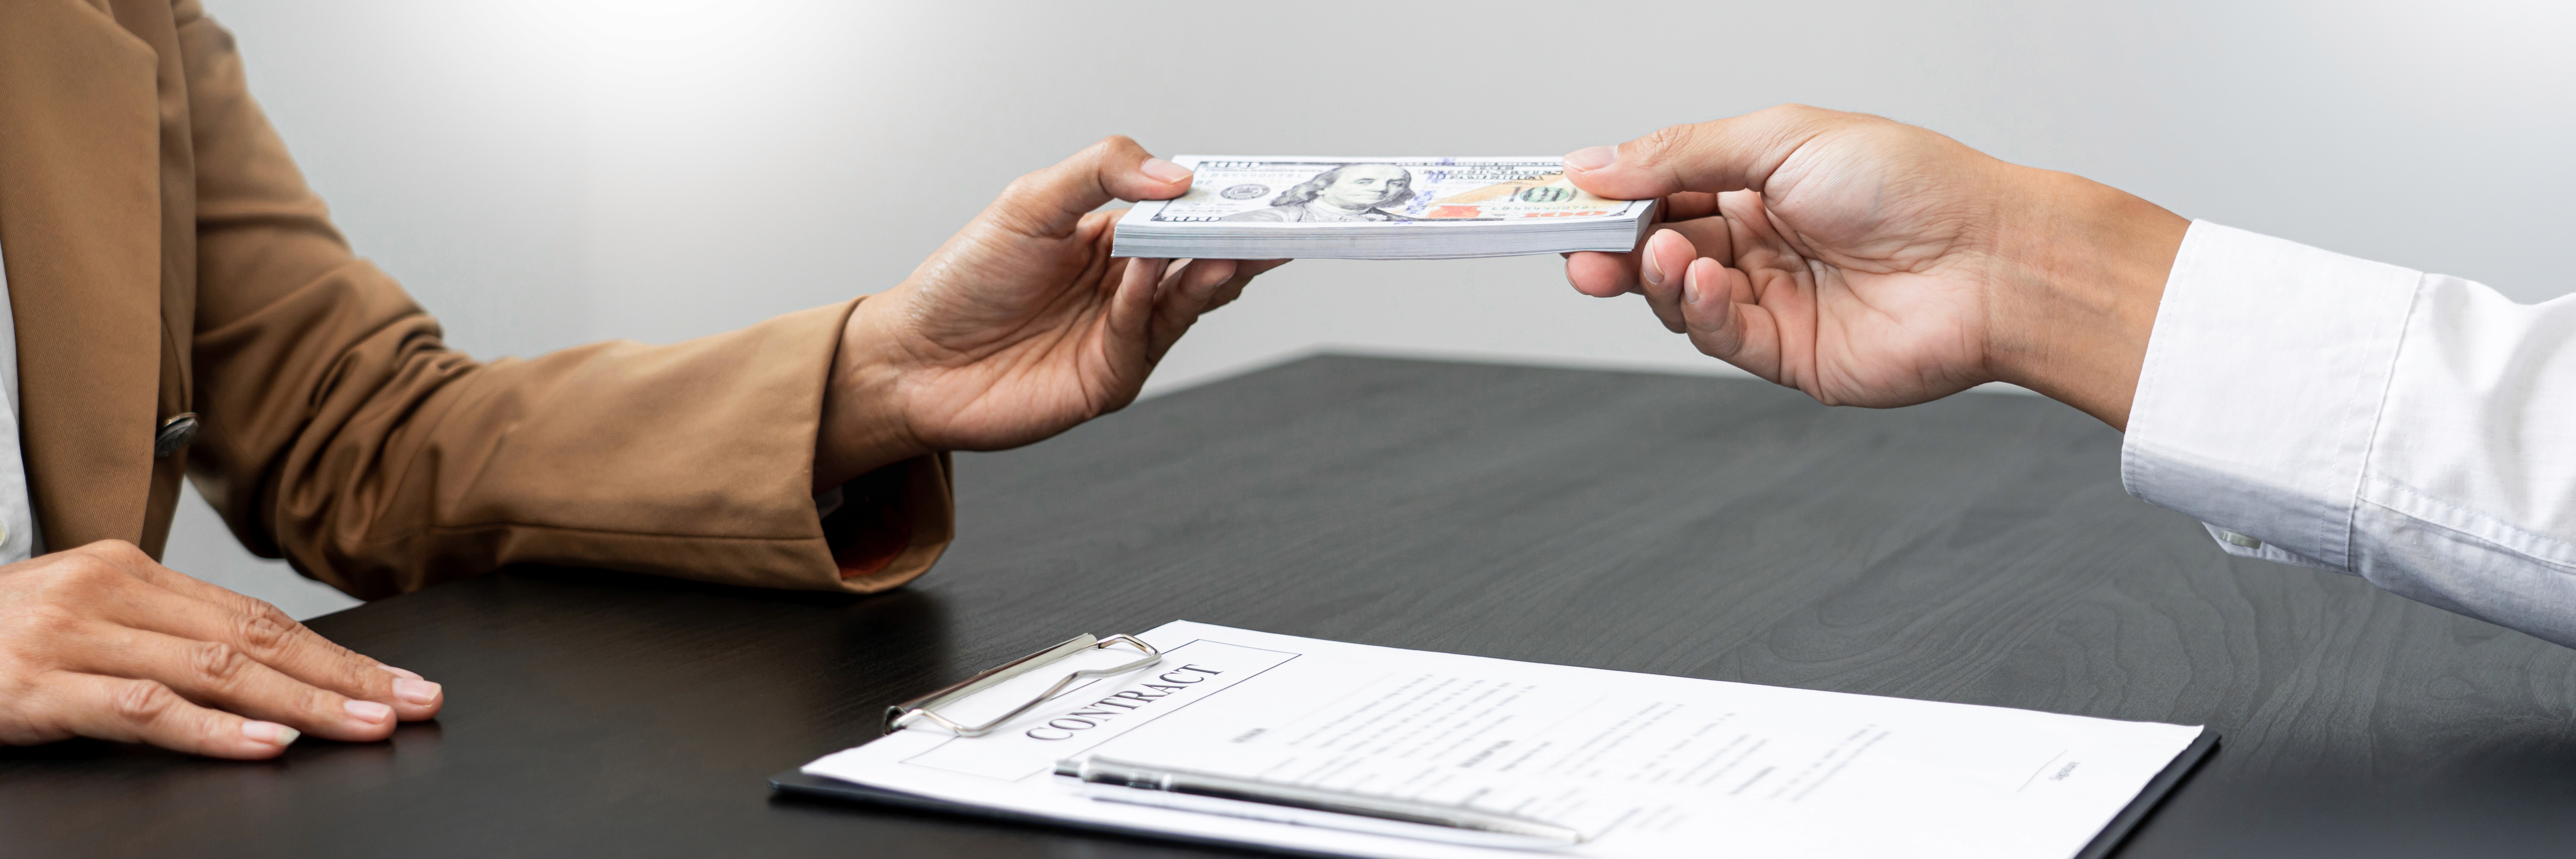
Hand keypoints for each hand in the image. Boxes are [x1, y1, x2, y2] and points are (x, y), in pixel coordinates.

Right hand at [0, 540, 440, 757]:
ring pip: (214, 672)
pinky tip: (265, 744)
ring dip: (302, 704)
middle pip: (254, 642)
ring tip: (367, 725)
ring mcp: (73, 638)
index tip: (401, 681)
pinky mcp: (38, 687)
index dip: (338, 653)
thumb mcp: (86, 621)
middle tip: (413, 703)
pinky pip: (142, 709)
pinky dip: (212, 730)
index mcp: (131, 574)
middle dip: (345, 678)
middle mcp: (111, 595)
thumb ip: (162, 639)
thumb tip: (258, 673)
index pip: (259, 619)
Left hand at [812, 137, 1285, 485]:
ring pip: (1189, 300)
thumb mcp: (1029, 201)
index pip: (1185, 214)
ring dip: (1213, 270)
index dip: (1224, 199)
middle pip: (1203, 259)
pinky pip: (1145, 335)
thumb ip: (1102, 174)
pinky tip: (1148, 273)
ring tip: (1228, 243)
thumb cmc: (964, 280)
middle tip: (1275, 216)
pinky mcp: (1111, 378)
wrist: (914, 359)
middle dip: (1241, 237)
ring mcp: (1123, 335)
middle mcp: (1127, 287)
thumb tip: (1176, 175)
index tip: (1263, 183)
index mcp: (1114, 239)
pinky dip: (1150, 300)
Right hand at [1560, 105, 2188, 428]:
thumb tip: (1594, 163)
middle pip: (1655, 249)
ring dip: (1661, 278)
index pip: (1659, 190)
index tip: (1555, 200)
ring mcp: (1770, 300)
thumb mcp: (1780, 137)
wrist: (1988, 260)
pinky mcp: (1785, 355)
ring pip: (1678, 298)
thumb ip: (1681, 154)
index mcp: (1758, 182)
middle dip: (1612, 248)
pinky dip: (1703, 310)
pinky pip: (1719, 337)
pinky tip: (1713, 283)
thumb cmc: (1913, 185)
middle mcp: (1759, 243)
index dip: (1606, 198)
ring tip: (1671, 257)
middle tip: (1577, 247)